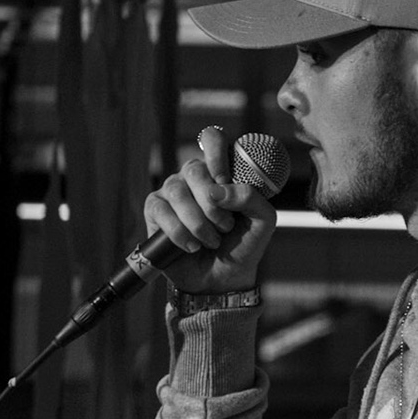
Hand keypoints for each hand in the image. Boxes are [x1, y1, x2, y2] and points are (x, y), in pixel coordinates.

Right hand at [141, 126, 277, 292]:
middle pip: (194, 169)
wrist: (224, 278)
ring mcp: (172, 192)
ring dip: (198, 222)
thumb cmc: (243, 244)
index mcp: (221, 172)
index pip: (212, 139)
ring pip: (176, 191)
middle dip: (212, 203)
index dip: (216, 153)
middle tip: (225, 226)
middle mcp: (194, 177)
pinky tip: (191, 246)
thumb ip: (252, 197)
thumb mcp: (263, 220)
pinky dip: (180, 233)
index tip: (224, 178)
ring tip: (211, 240)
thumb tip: (218, 189)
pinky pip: (161, 211)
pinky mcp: (154, 211)